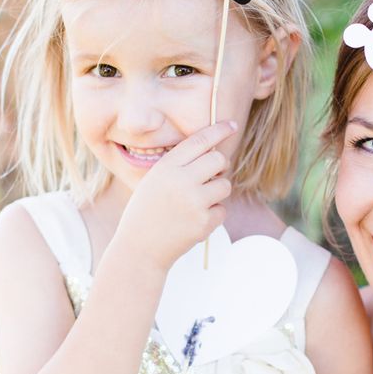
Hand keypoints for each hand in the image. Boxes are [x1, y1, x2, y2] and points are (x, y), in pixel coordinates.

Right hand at [117, 121, 234, 270]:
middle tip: (210, 177)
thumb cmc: (148, 212)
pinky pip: (222, 210)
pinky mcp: (204, 222)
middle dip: (220, 166)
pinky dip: (213, 215)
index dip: (219, 130)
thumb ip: (180, 167)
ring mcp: (194, 201)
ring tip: (196, 204)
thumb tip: (215, 155)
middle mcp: (181, 180)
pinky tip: (193, 222)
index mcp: (166, 167)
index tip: (232, 125)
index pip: (199, 140)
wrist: (140, 248)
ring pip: (224, 185)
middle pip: (219, 160)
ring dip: (216, 193)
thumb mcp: (155, 181)